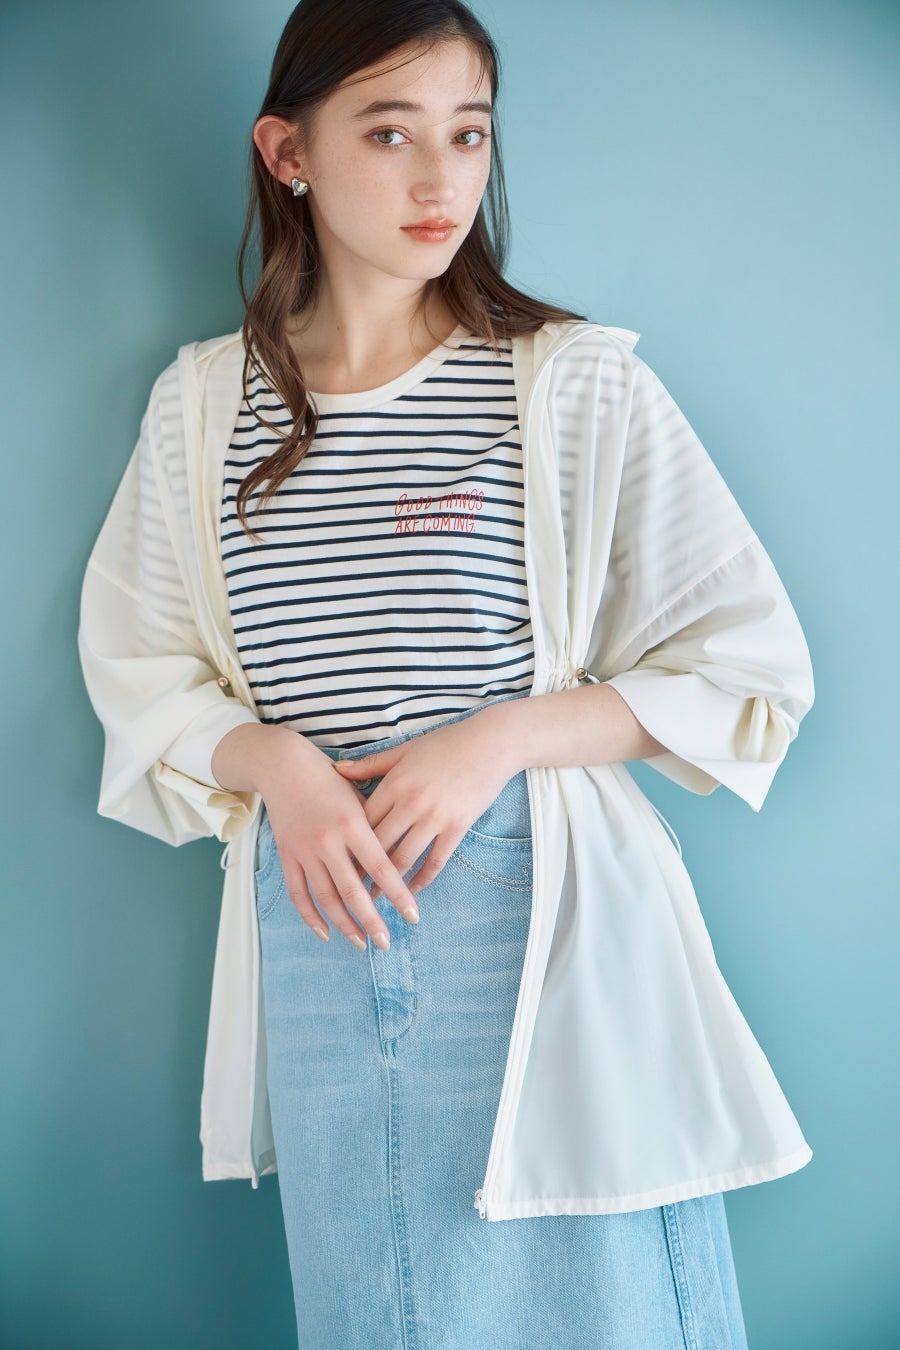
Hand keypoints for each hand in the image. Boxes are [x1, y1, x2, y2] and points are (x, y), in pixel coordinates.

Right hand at [255, 734, 420, 949]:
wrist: (283, 766)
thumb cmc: (329, 780)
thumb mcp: (358, 796)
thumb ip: (374, 829)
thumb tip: (391, 864)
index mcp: (352, 823)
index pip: (380, 867)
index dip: (397, 894)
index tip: (413, 916)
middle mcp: (328, 840)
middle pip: (353, 890)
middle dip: (372, 920)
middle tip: (387, 943)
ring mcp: (304, 850)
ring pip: (326, 897)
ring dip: (344, 924)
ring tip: (362, 943)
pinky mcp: (287, 855)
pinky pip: (298, 893)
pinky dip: (310, 916)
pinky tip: (325, 933)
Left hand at [331, 714, 515, 899]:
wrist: (490, 743)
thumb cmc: (445, 744)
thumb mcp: (404, 750)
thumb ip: (370, 764)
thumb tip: (336, 769)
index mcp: (395, 783)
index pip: (362, 820)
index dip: (346, 842)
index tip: (334, 860)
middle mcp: (411, 802)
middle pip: (378, 844)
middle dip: (359, 869)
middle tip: (345, 888)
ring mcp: (435, 817)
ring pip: (404, 857)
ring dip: (387, 882)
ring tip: (373, 899)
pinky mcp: (457, 826)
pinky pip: (436, 860)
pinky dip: (422, 879)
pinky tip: (412, 891)